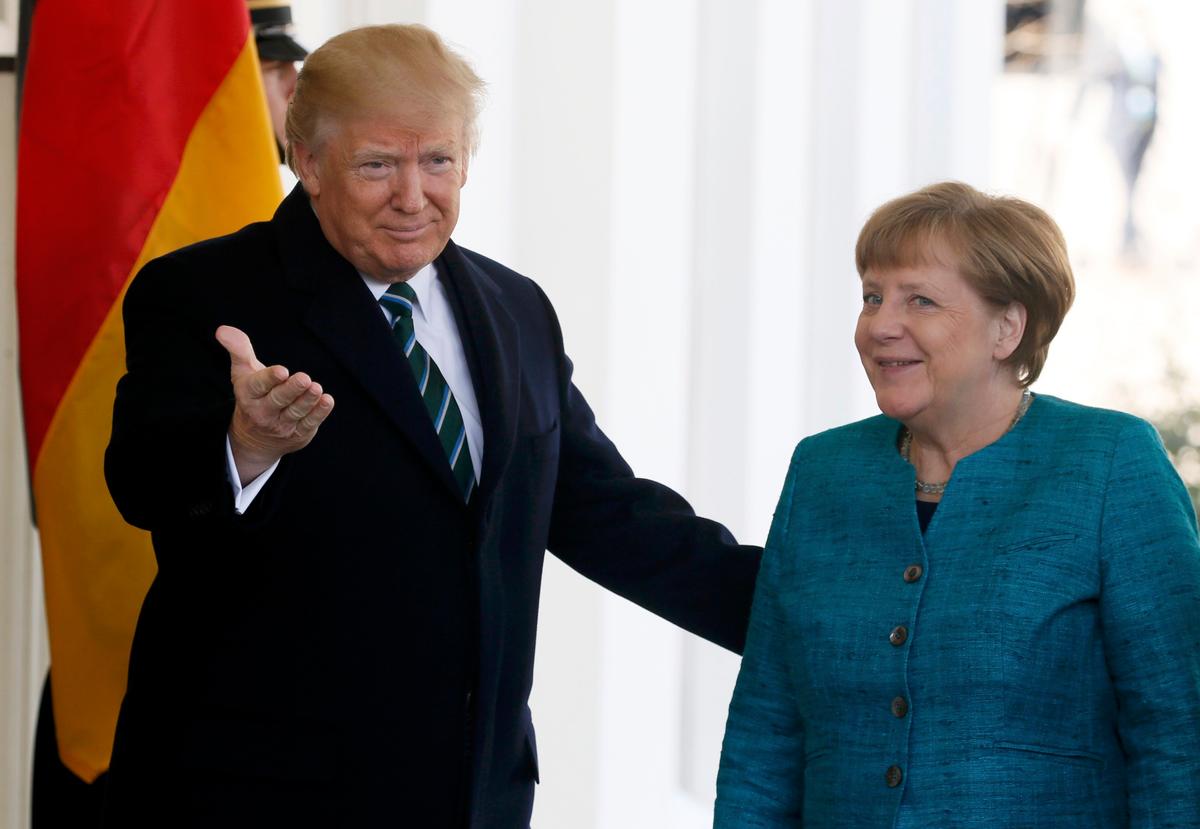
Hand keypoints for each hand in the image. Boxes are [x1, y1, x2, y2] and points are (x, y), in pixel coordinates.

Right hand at [215, 325, 334, 484]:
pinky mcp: (298, 434)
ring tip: (316, 388)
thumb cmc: (253, 394)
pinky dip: (319, 413)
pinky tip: (327, 400)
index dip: (270, 378)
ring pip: (296, 412)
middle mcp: (263, 412)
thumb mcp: (242, 372)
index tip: (281, 371)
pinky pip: (309, 423)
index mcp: (248, 394)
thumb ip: (238, 349)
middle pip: (278, 400)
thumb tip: (222, 330)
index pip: (258, 385)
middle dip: (291, 389)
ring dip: (307, 400)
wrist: (255, 438)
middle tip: (304, 379)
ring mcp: (281, 425)